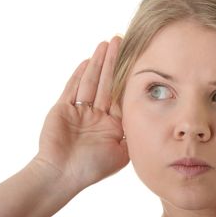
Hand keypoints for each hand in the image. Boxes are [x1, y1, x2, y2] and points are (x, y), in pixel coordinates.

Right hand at [33, 36, 128, 189]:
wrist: (62, 176)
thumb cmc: (92, 168)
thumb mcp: (122, 152)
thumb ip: (134, 134)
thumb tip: (153, 119)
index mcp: (112, 124)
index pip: (122, 95)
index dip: (129, 77)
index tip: (138, 59)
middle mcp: (97, 115)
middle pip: (107, 82)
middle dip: (114, 61)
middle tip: (122, 40)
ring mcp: (80, 111)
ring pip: (91, 81)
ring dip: (99, 63)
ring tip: (107, 43)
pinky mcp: (63, 109)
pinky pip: (73, 88)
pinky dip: (80, 74)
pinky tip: (89, 61)